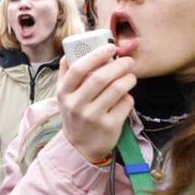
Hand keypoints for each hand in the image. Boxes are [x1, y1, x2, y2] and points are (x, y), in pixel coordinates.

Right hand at [57, 44, 135, 162]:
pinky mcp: (109, 126)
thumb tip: (72, 50)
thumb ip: (67, 74)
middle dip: (118, 65)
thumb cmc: (75, 114)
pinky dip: (129, 97)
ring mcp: (92, 117)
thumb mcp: (64, 96)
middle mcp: (76, 105)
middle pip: (100, 78)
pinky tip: (126, 96)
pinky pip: (125, 104)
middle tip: (128, 61)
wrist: (80, 147)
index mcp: (63, 93)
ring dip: (128, 79)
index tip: (110, 47)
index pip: (78, 69)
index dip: (96, 55)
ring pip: (116, 90)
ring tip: (131, 76)